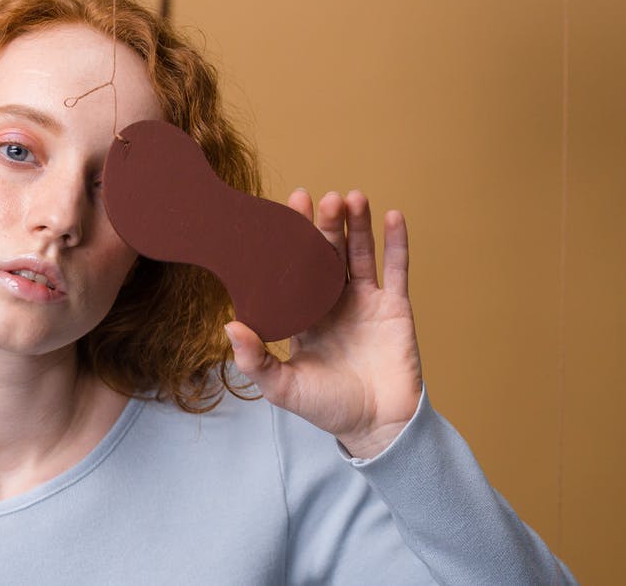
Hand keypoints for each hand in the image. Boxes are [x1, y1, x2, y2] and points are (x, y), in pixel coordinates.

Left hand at [224, 189, 422, 459]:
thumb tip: (228, 325)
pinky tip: (391, 215)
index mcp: (304, 315)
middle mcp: (334, 302)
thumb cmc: (328, 409)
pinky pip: (397, 269)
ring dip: (357, 224)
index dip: (290, 242)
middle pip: (328, 254)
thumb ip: (255, 359)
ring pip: (361, 254)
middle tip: (318, 198)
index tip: (283, 212)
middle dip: (324, 225)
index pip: (294, 270)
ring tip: (351, 197)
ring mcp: (366, 302)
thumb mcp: (282, 387)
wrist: (377, 427)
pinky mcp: (395, 308)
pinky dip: (396, 242)